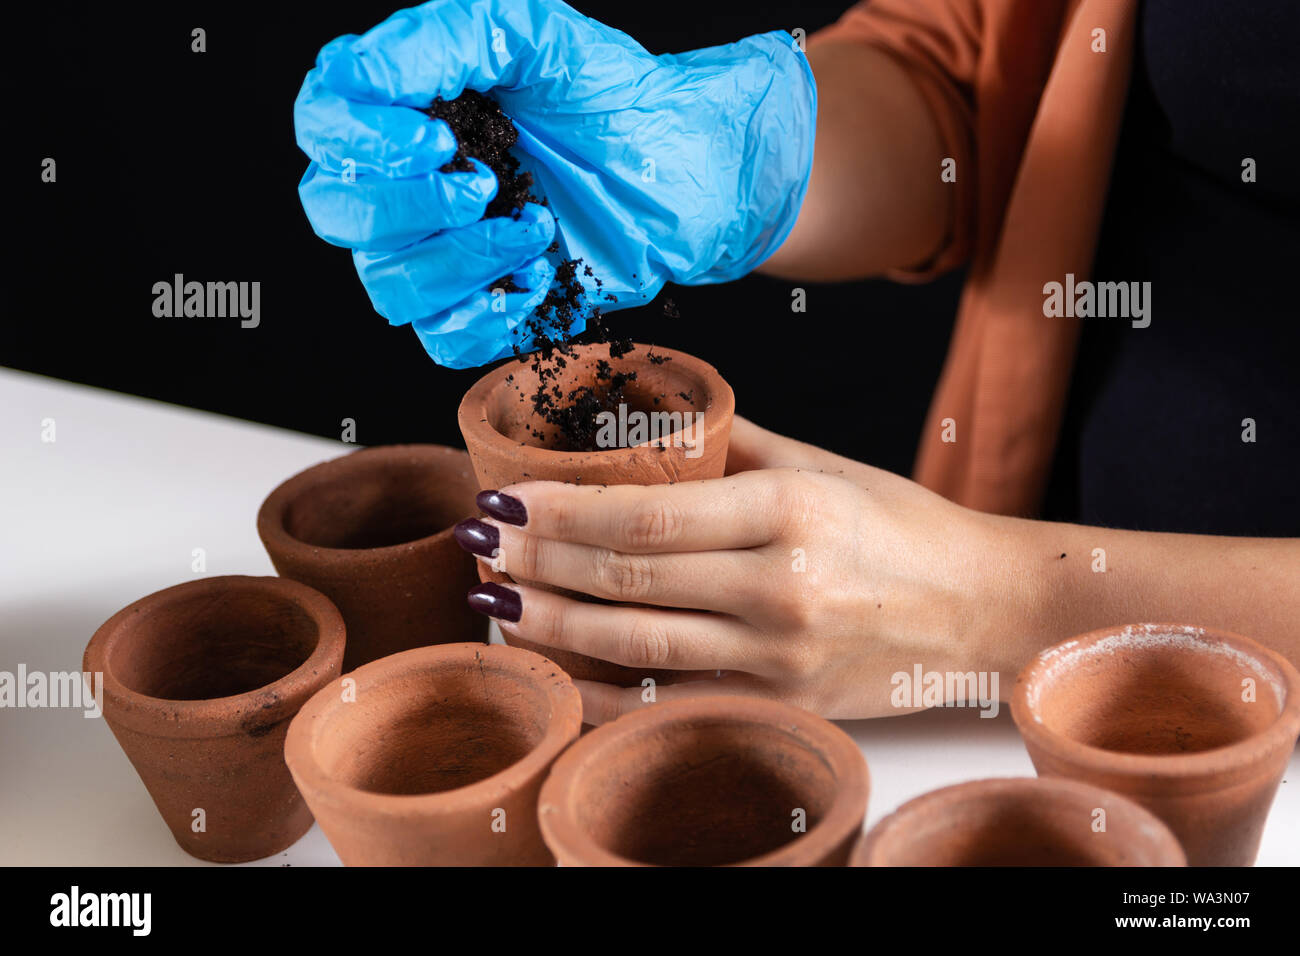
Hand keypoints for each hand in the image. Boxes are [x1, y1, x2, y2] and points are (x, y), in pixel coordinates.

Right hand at [293, 0, 815, 367]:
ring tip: (533, 229)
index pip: (323, 125)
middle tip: (485, 187)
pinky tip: (536, 279)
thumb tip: (354, 71)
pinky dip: (485, 317)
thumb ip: (437, 38)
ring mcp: (442, 253)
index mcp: (405, 111)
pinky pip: (442, 340)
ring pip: (389, 286)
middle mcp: (409, 185)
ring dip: (460, 262)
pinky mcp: (485, 308)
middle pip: (338, 213)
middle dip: (407, 210)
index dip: (360, 142)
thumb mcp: (532, 34)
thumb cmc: (612, 97)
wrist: (686, 170)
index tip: (436, 141)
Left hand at [458, 417, 1015, 722]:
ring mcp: (780, 655)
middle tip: (480, 545)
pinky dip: (606, 695)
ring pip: (639, 645)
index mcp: (786, 510)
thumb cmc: (901, 527)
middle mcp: (780, 585)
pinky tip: (555, 678)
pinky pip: (674, 700)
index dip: (561, 512)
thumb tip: (648, 427)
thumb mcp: (821, 464)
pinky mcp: (782, 702)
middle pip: (628, 581)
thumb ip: (730, 443)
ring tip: (496, 605)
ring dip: (553, 626)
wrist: (982, 607)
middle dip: (538, 564)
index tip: (505, 500)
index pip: (646, 517)